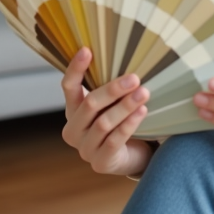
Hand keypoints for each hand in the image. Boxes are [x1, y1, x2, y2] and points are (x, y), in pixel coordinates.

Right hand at [60, 48, 154, 175]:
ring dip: (125, 106)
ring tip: (144, 93)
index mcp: (73, 111)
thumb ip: (110, 88)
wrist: (135, 157)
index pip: (69, 87)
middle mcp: (74, 130)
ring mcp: (85, 149)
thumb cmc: (122, 123)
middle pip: (89, 104)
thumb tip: (126, 56)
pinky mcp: (100, 162)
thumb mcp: (113, 103)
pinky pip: (114, 140)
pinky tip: (142, 112)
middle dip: (113, 89)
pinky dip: (128, 125)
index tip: (87, 50)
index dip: (76, 69)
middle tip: (134, 78)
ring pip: (103, 123)